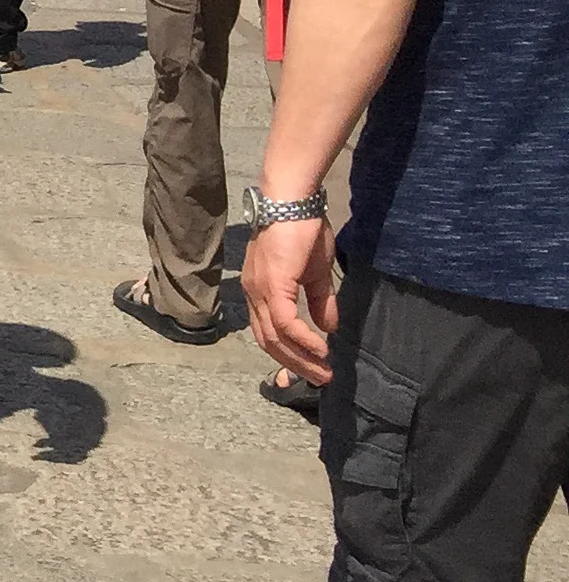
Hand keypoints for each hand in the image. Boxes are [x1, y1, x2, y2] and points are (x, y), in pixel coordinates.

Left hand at [243, 214, 339, 382]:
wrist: (294, 202)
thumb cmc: (304, 231)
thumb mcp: (316, 273)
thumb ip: (319, 302)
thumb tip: (328, 328)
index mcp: (261, 291)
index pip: (267, 333)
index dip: (287, 354)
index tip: (310, 369)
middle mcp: (254, 294)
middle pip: (268, 342)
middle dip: (295, 364)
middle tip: (320, 379)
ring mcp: (260, 290)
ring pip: (275, 337)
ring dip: (300, 358)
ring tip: (324, 372)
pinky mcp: (272, 285)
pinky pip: (285, 322)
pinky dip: (302, 340)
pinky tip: (320, 350)